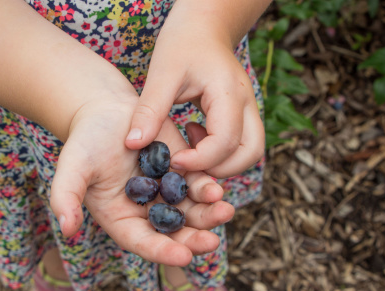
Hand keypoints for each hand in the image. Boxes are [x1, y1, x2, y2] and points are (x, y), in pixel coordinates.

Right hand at [50, 92, 234, 266]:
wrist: (108, 111)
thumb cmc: (87, 140)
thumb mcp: (73, 166)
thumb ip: (66, 196)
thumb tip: (66, 228)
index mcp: (122, 219)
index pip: (142, 242)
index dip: (162, 251)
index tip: (183, 256)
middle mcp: (147, 212)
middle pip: (173, 233)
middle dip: (193, 239)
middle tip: (211, 242)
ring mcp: (166, 194)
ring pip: (191, 213)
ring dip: (208, 216)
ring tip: (224, 211)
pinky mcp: (182, 173)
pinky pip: (198, 187)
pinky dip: (208, 190)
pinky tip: (217, 189)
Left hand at [125, 14, 264, 178]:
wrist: (203, 27)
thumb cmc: (183, 43)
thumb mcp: (162, 73)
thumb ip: (149, 110)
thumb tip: (133, 145)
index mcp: (229, 94)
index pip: (225, 141)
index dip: (199, 159)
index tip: (172, 160)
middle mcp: (248, 104)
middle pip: (250, 153)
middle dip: (218, 168)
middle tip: (185, 160)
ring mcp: (249, 109)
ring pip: (250, 152)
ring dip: (222, 162)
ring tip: (190, 144)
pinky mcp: (243, 114)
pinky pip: (241, 144)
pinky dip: (221, 153)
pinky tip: (194, 135)